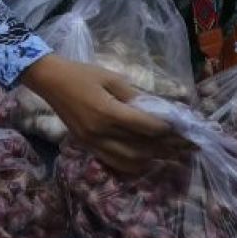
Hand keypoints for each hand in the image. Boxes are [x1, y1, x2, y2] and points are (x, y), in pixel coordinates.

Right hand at [20, 54, 191, 172]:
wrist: (49, 80)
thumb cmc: (81, 74)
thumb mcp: (111, 78)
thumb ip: (135, 96)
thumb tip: (159, 110)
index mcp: (108, 112)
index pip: (147, 128)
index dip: (169, 130)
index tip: (185, 130)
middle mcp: (101, 132)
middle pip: (142, 147)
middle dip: (168, 147)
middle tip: (186, 147)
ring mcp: (92, 141)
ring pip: (131, 160)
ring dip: (153, 159)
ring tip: (170, 154)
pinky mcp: (87, 145)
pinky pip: (115, 161)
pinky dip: (134, 163)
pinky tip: (145, 158)